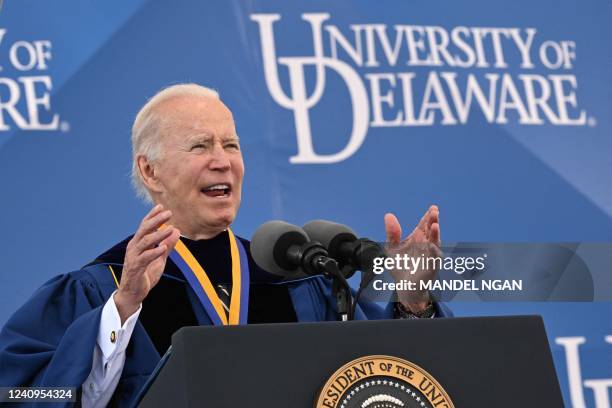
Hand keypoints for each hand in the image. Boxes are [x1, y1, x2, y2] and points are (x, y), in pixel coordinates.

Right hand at [114, 205, 180, 323]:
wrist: (133, 294)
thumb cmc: (145, 275)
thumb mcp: (159, 258)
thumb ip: (167, 245)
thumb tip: (176, 231)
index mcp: (138, 243)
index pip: (145, 226)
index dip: (152, 216)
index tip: (161, 206)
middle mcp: (134, 247)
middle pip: (144, 230)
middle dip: (156, 220)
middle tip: (168, 213)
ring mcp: (133, 257)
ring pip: (145, 241)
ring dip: (159, 234)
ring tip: (171, 228)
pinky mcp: (135, 268)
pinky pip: (145, 258)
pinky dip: (154, 252)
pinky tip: (163, 247)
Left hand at [384, 205, 440, 312]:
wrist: (405, 287)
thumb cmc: (400, 266)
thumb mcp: (392, 248)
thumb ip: (392, 233)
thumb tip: (388, 215)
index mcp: (418, 238)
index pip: (424, 224)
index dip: (428, 216)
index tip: (432, 208)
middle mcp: (426, 244)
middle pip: (431, 230)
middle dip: (433, 221)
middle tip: (434, 211)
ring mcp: (429, 255)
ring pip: (434, 242)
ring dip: (435, 234)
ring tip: (435, 225)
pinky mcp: (430, 267)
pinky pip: (433, 259)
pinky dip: (433, 252)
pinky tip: (431, 245)